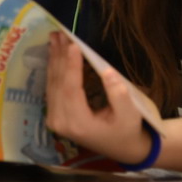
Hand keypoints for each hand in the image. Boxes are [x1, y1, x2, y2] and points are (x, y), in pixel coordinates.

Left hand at [44, 31, 151, 164]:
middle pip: (58, 83)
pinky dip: (54, 68)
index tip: (73, 44)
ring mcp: (54, 120)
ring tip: (55, 37)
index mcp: (78, 123)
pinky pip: (52, 88)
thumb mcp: (130, 114)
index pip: (71, 89)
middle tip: (61, 32)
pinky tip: (55, 53)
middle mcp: (60, 122)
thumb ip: (119, 94)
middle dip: (60, 56)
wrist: (122, 148)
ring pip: (52, 83)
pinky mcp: (54, 115)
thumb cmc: (127, 130)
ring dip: (54, 59)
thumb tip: (107, 71)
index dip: (71, 65)